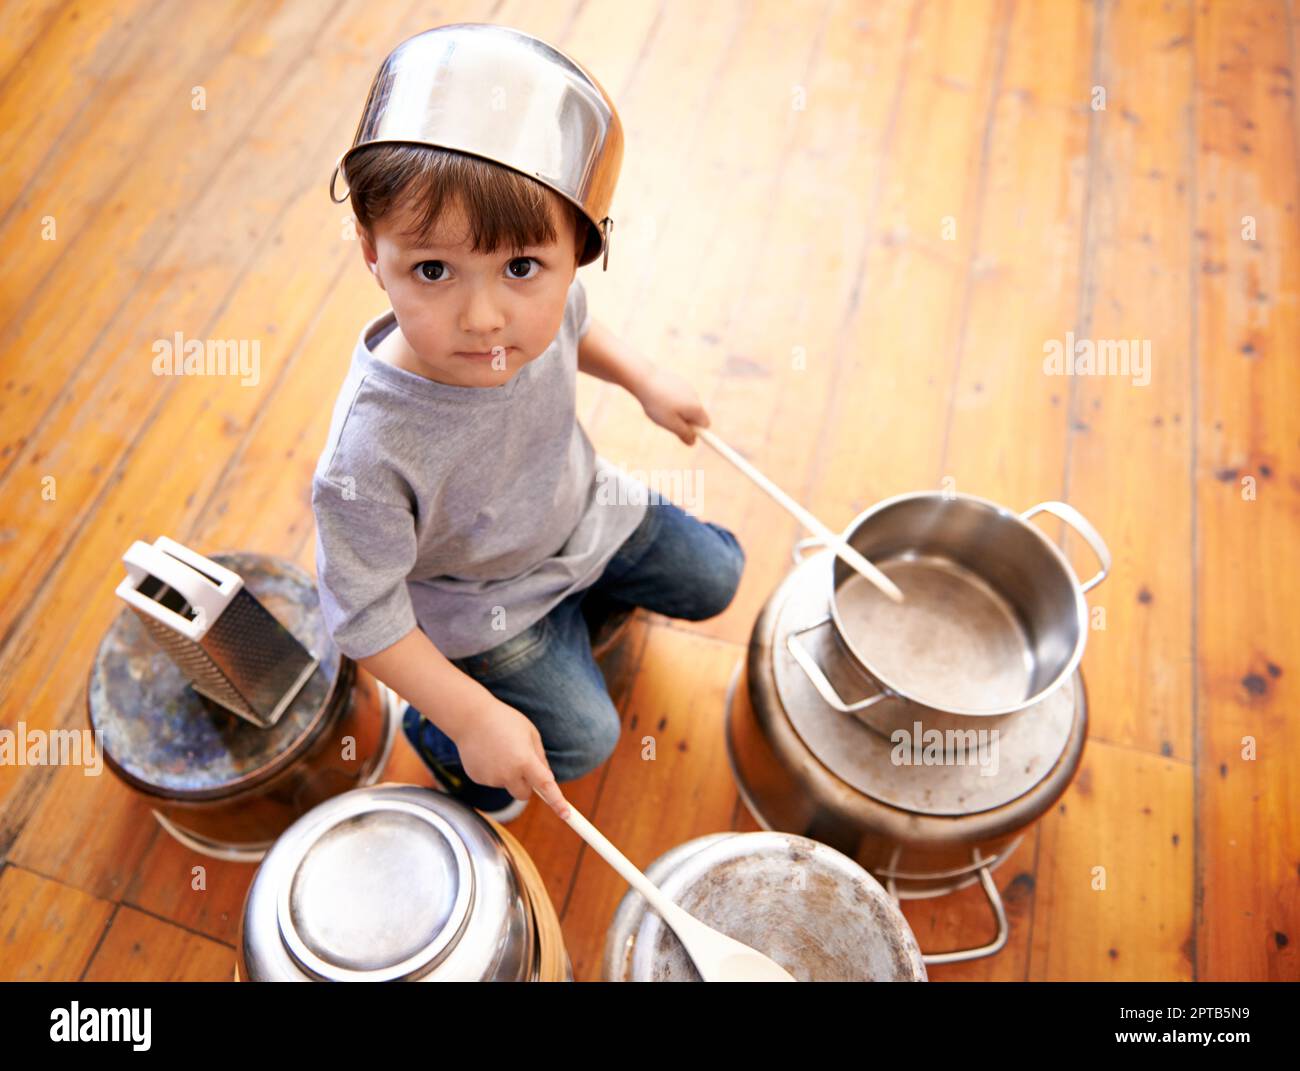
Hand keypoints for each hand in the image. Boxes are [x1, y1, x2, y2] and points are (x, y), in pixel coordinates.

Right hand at [455, 696, 571, 819]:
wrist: (470, 717)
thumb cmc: (505, 721)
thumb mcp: (530, 733)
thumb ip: (540, 758)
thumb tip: (546, 778)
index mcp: (525, 760)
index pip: (545, 786)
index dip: (557, 801)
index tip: (566, 814)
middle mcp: (508, 773)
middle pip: (524, 795)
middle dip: (527, 785)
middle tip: (522, 764)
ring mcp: (491, 778)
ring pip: (507, 785)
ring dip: (507, 774)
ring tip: (499, 749)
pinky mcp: (478, 778)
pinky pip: (492, 780)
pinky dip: (492, 770)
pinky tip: (487, 752)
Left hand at [636, 365, 708, 444]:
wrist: (644, 378)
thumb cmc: (657, 403)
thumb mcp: (670, 423)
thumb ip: (684, 433)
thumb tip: (693, 441)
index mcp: (696, 408)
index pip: (706, 425)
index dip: (698, 432)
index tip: (688, 436)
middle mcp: (695, 397)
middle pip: (696, 415)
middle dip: (685, 422)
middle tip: (669, 422)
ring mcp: (687, 387)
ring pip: (686, 406)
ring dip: (678, 411)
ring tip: (660, 408)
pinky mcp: (678, 382)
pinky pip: (679, 396)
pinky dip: (672, 401)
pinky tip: (659, 397)